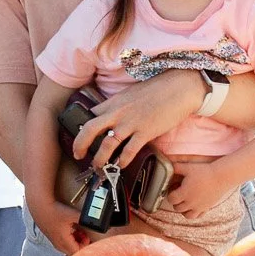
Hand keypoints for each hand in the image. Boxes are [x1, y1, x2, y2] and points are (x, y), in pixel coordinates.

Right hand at [29, 194, 92, 254]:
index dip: (85, 246)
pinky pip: (63, 243)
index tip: (87, 237)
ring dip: (74, 241)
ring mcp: (54, 241)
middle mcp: (58, 244)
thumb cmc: (54, 210)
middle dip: (80, 244)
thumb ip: (85, 219)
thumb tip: (94, 221)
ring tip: (76, 231)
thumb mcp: (73, 215)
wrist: (40, 205)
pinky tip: (69, 229)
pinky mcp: (51, 237)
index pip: (78, 253)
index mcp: (64, 242)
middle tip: (83, 235)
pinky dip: (68, 239)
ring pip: (68, 248)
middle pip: (73, 252)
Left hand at [72, 71, 207, 165]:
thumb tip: (110, 117)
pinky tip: (120, 166)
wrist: (177, 89)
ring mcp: (131, 123)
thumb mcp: (129, 95)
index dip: (81, 128)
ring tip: (97, 167)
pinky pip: (130, 150)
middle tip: (77, 155)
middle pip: (90, 129)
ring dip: (100, 158)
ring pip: (107, 144)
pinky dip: (123, 160)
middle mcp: (118, 113)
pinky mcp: (146, 132)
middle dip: (80, 144)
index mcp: (113, 102)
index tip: (78, 138)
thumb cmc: (155, 90)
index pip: (90, 115)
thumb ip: (118, 106)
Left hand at [166, 161, 230, 216]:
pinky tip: (195, 204)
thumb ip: (175, 167)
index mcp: (185, 193)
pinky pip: (198, 216)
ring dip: (184, 210)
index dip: (170, 194)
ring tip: (185, 201)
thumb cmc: (204, 171)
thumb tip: (167, 166)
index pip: (171, 199)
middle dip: (176, 201)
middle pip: (177, 208)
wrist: (221, 177)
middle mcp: (191, 202)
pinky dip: (194, 212)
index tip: (173, 189)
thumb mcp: (187, 167)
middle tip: (179, 193)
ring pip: (187, 215)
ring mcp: (200, 207)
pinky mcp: (207, 208)